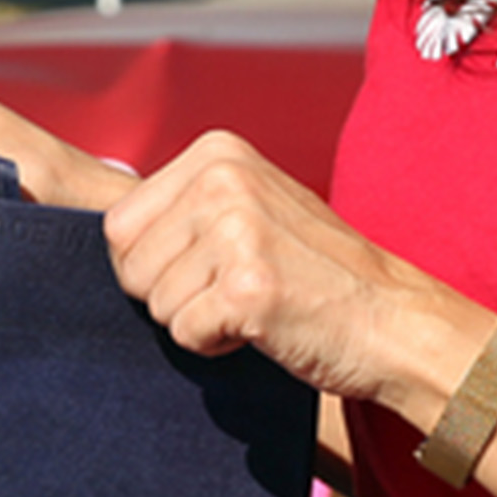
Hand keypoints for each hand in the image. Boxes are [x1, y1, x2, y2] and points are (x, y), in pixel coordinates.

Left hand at [101, 133, 489, 418]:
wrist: (393, 318)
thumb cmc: (315, 273)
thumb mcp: (249, 207)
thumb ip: (184, 207)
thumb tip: (102, 239)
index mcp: (216, 151)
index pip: (118, 223)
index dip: (151, 264)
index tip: (207, 267)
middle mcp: (222, 179)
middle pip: (128, 265)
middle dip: (169, 295)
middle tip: (232, 290)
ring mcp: (236, 230)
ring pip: (155, 304)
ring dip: (197, 321)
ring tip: (254, 304)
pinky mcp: (247, 286)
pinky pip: (185, 335)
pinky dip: (217, 346)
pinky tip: (263, 326)